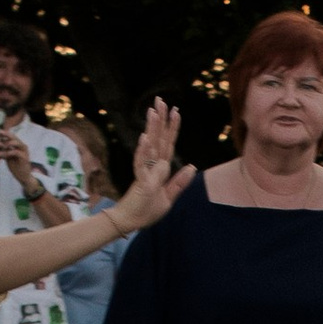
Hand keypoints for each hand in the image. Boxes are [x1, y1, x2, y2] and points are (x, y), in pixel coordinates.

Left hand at [0, 129, 38, 193]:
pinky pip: (16, 152)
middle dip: (5, 134)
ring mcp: (24, 151)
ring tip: (0, 143)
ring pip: (16, 142)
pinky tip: (3, 153)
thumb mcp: (8, 156)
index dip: (4, 133)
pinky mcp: (24, 157)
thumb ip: (3, 150)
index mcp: (18, 145)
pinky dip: (9, 152)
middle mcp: (22, 146)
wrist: (23, 176)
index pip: (11, 136)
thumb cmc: (15, 166)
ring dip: (7, 142)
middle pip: (14, 137)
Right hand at [114, 100, 190, 231]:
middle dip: (160, 119)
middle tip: (160, 100)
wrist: (131, 223)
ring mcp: (145, 172)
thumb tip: (192, 167)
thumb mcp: (169, 198)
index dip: (172, 128)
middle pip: (158, 139)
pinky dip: (142, 151)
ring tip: (153, 111)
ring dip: (152, 129)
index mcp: (161, 169)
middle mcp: (153, 166)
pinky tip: (144, 137)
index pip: (168, 144)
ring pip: (150, 146)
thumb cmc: (146, 211)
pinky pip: (141, 164)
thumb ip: (179, 183)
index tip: (175, 111)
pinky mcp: (140, 181)